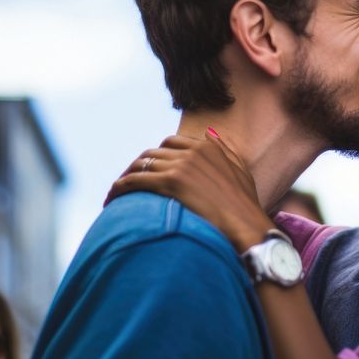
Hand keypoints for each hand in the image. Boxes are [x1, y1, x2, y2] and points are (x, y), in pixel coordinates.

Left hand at [105, 131, 273, 251]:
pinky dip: (120, 187)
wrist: (246, 226)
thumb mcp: (240, 170)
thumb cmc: (245, 206)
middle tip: (131, 182)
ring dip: (126, 177)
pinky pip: (135, 180)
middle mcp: (193, 151)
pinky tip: (112, 199)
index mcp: (208, 147)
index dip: (158, 155)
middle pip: (154, 152)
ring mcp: (181, 165)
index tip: (151, 170)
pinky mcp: (169, 182)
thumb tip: (210, 132)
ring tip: (117, 193)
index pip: (172, 142)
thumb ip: (224, 150)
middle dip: (139, 165)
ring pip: (141, 164)